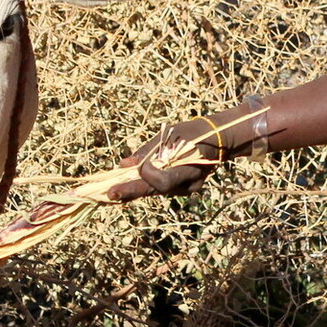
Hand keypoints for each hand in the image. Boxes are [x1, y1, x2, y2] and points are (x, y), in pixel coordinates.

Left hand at [106, 115, 233, 201]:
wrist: (217, 139)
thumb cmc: (191, 132)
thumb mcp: (169, 135)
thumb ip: (147, 151)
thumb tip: (123, 164)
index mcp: (188, 169)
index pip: (163, 181)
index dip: (148, 174)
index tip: (139, 164)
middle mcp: (188, 185)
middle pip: (155, 191)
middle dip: (131, 192)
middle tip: (109, 194)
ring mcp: (186, 189)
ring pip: (156, 191)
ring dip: (136, 189)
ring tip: (115, 190)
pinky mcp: (183, 190)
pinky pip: (161, 188)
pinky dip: (146, 184)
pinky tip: (132, 184)